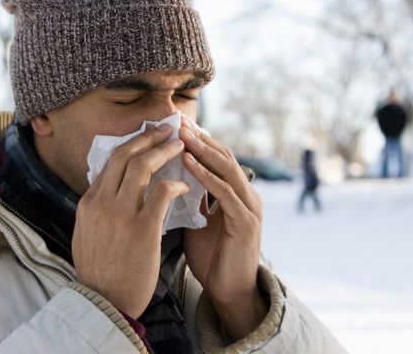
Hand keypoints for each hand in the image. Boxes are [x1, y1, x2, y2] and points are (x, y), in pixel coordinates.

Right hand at [72, 124, 189, 318]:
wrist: (103, 303)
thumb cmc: (99, 272)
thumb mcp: (86, 234)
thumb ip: (96, 209)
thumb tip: (106, 189)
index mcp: (88, 203)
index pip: (108, 163)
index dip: (131, 145)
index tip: (146, 137)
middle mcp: (101, 202)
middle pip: (124, 155)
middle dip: (147, 136)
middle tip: (166, 128)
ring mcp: (121, 214)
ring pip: (142, 166)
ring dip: (163, 150)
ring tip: (180, 144)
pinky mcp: (143, 228)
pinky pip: (163, 192)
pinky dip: (176, 183)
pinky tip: (185, 185)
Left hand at [179, 119, 266, 339]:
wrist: (228, 292)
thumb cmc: (211, 257)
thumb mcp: (195, 221)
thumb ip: (187, 198)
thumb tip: (163, 176)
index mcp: (232, 193)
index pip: (214, 157)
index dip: (195, 140)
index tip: (173, 124)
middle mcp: (244, 194)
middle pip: (222, 156)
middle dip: (198, 137)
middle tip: (177, 120)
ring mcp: (249, 207)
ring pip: (226, 168)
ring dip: (202, 149)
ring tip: (182, 135)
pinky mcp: (247, 223)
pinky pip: (226, 193)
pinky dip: (206, 176)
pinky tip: (188, 163)